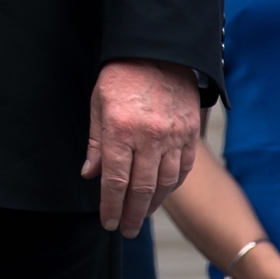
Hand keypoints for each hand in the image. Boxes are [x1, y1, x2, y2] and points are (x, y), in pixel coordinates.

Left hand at [83, 59, 198, 237]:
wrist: (157, 49)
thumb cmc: (121, 75)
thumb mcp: (98, 103)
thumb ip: (96, 142)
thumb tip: (89, 174)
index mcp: (121, 128)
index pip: (115, 179)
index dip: (111, 205)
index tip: (107, 222)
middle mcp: (148, 136)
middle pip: (141, 188)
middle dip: (132, 213)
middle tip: (125, 229)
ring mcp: (173, 135)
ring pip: (165, 183)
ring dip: (152, 204)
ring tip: (141, 215)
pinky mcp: (190, 133)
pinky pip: (183, 169)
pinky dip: (172, 186)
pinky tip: (162, 193)